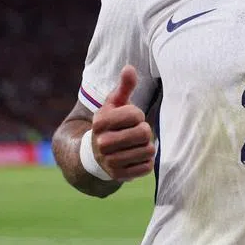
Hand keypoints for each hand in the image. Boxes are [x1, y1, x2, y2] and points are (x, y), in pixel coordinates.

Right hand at [90, 65, 154, 181]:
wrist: (96, 154)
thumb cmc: (112, 123)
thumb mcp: (115, 103)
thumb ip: (124, 86)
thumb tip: (129, 68)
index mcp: (99, 122)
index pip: (136, 115)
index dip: (137, 115)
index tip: (130, 117)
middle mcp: (101, 143)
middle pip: (144, 133)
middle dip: (145, 130)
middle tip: (136, 131)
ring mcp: (110, 162)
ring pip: (148, 150)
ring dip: (146, 146)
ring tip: (135, 144)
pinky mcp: (119, 176)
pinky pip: (147, 167)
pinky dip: (145, 161)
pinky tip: (135, 157)